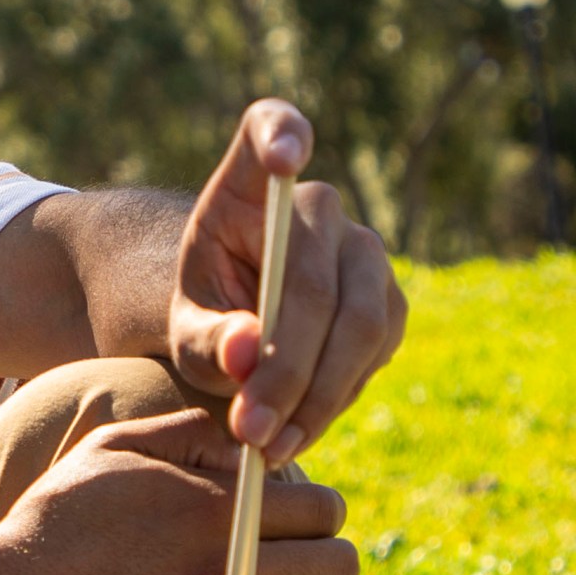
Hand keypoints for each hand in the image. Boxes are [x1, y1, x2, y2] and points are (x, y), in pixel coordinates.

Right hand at [0, 411, 360, 574]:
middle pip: (339, 563)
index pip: (325, 508)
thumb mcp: (112, 447)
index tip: (305, 525)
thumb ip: (188, 431)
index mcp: (215, 507)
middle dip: (336, 561)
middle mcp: (230, 568)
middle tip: (317, 569)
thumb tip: (249, 442)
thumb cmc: (55, 522)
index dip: (325, 514)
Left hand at [169, 101, 405, 466]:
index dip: (283, 134)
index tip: (283, 155)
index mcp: (251, 183)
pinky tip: (296, 431)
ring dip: (316, 397)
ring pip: (359, 327)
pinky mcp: (390, 301)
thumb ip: (206, 338)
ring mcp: (364, 251)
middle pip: (319, 285)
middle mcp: (318, 205)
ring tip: (268, 446)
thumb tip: (249, 353)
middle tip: (250, 431)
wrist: (244, 333)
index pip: (271, 128)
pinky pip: (375, 354)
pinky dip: (334, 402)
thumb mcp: (185, 329)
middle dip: (287, 370)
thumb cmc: (207, 315)